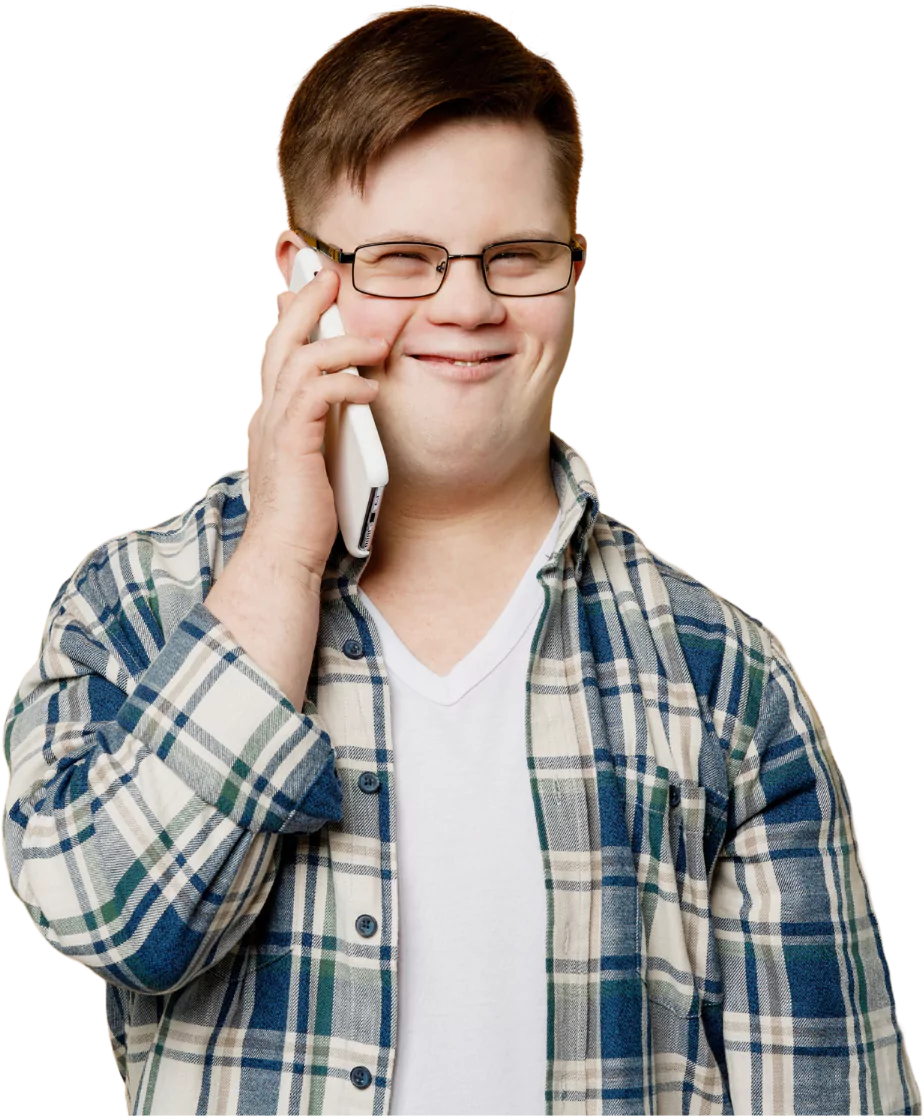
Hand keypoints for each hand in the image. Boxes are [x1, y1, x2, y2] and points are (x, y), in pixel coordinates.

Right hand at [247, 268, 386, 586]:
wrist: (283, 553)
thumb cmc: (304, 514)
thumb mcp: (317, 458)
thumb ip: (325, 426)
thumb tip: (352, 402)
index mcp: (271, 414)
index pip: (278, 350)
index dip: (292, 312)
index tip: (311, 282)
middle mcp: (266, 413)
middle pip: (281, 339)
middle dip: (306, 301)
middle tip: (330, 273)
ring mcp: (275, 427)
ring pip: (300, 360)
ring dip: (342, 345)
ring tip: (377, 344)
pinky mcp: (293, 443)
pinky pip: (316, 396)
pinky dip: (345, 384)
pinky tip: (370, 390)